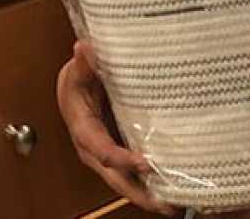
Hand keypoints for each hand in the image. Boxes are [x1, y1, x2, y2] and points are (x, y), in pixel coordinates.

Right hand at [57, 40, 178, 215]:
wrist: (75, 87)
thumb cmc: (77, 79)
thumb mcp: (79, 70)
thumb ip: (86, 62)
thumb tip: (84, 47)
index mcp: (83, 129)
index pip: (100, 148)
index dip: (120, 159)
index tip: (144, 164)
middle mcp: (94, 148)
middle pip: (114, 176)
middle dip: (138, 192)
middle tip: (165, 205)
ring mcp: (106, 154)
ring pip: (124, 180)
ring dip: (147, 195)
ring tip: (175, 207)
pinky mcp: (119, 152)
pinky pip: (132, 173)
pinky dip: (149, 184)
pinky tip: (172, 191)